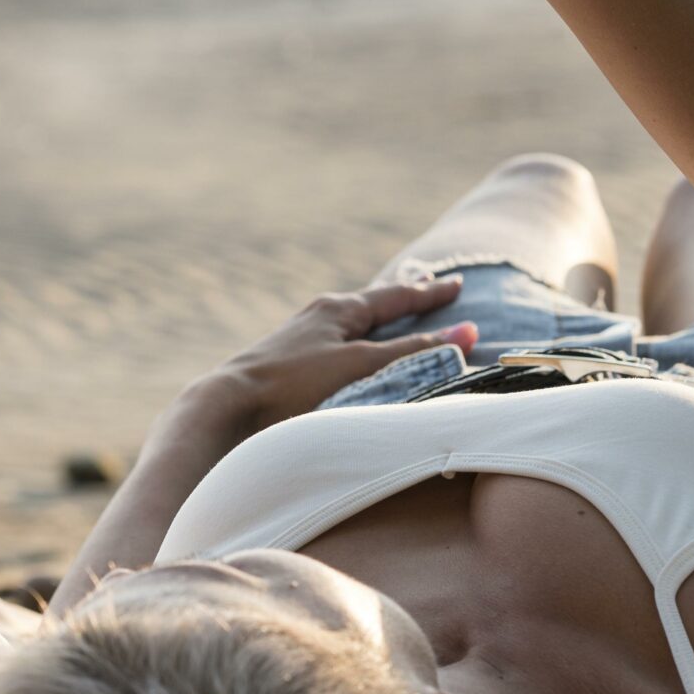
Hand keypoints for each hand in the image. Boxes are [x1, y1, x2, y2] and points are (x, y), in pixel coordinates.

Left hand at [187, 276, 478, 435]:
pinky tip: (351, 360)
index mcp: (338, 309)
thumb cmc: (295, 385)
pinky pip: (335, 349)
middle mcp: (318, 318)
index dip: (429, 293)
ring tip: (393, 320)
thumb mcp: (363, 366)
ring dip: (377, 324)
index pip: (395, 296)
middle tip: (428, 290)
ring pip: (351, 327)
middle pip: (371, 305)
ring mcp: (301, 342)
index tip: (456, 284)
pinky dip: (356, 347)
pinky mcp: (288, 368)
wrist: (228, 409)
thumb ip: (412, 352)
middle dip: (401, 300)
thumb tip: (466, 334)